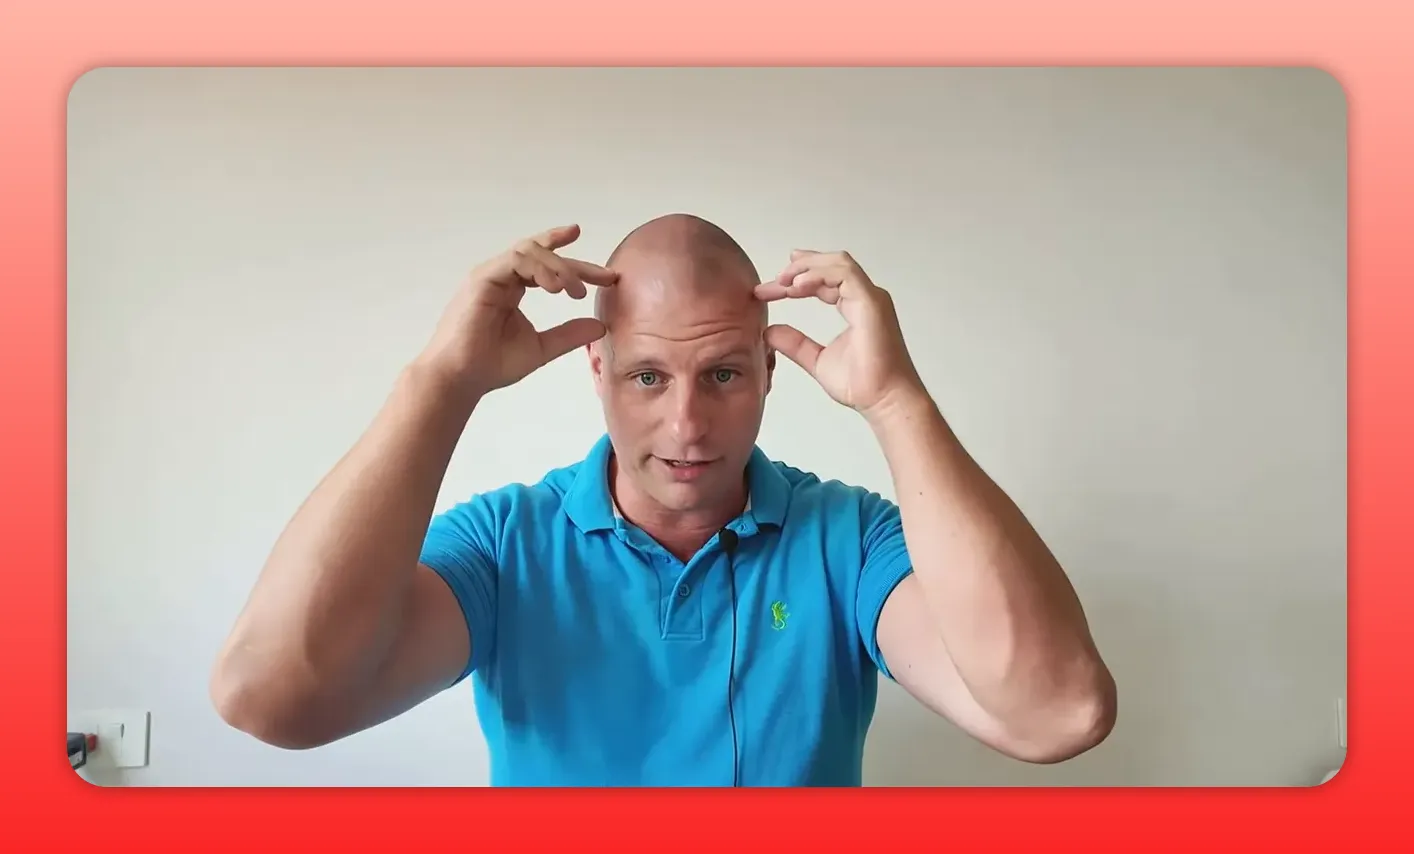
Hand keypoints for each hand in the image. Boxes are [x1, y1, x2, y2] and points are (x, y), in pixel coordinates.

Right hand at [418, 224, 617, 396]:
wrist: (460, 378)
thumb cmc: (491, 364)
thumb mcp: (541, 348)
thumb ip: (568, 334)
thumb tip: (600, 326)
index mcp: (511, 287)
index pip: (544, 263)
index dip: (572, 259)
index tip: (603, 270)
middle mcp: (500, 276)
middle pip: (541, 253)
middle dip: (576, 263)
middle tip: (604, 277)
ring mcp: (490, 275)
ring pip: (530, 251)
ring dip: (559, 267)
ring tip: (575, 291)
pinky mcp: (482, 279)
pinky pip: (516, 261)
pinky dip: (540, 269)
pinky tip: (556, 288)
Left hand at [755, 249, 925, 420]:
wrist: (885, 401)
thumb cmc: (864, 385)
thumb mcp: (816, 359)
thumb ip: (795, 343)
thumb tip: (770, 332)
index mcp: (856, 305)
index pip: (823, 281)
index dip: (795, 281)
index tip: (767, 290)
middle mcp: (865, 297)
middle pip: (831, 265)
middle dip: (799, 267)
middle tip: (774, 279)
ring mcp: (871, 298)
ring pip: (838, 263)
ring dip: (808, 267)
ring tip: (783, 280)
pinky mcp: (872, 303)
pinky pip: (844, 275)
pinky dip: (819, 275)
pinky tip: (797, 286)